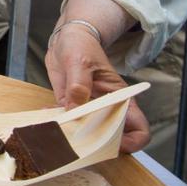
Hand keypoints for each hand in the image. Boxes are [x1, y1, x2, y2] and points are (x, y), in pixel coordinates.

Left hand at [45, 25, 150, 152]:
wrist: (65, 40)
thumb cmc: (81, 46)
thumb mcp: (80, 61)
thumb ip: (79, 84)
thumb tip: (76, 107)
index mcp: (121, 99)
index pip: (139, 130)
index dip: (131, 143)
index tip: (110, 143)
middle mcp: (107, 109)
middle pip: (111, 139)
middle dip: (96, 145)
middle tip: (77, 140)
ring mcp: (88, 110)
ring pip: (87, 136)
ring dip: (72, 137)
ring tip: (58, 129)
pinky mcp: (70, 108)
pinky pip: (67, 123)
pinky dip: (57, 124)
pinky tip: (47, 114)